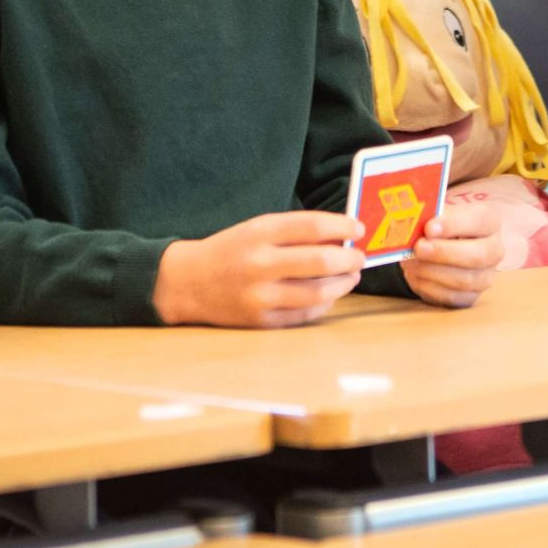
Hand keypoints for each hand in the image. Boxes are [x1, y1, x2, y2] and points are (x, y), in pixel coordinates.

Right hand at [153, 210, 364, 327]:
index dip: (341, 227)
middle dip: (349, 259)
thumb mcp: (256, 229)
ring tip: (351, 277)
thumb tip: (340, 239)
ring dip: (342, 284)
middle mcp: (259, 263)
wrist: (187, 283)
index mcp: (259, 233)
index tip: (358, 229)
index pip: (311, 226)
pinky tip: (330, 294)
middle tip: (360, 257)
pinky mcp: (260, 321)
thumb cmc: (230, 250)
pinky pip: (303, 313)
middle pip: (319, 261)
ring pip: (316, 292)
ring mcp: (259, 295)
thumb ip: (294, 232)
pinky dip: (324, 303)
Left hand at [400, 198, 502, 308]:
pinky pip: (452, 296)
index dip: (454, 224)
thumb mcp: (436, 214)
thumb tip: (413, 224)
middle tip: (419, 248)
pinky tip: (415, 275)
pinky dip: (430, 286)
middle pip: (478, 255)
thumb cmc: (439, 227)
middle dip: (445, 253)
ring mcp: (485, 275)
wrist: (438, 249)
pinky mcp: (470, 296)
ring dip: (433, 271)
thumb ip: (428, 216)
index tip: (430, 227)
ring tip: (410, 261)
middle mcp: (494, 249)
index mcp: (489, 221)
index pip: (479, 221)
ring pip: (466, 279)